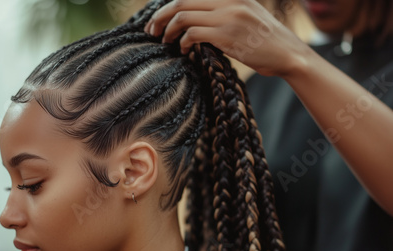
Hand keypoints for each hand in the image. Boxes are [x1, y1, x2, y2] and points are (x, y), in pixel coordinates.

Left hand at [144, 0, 311, 77]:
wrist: (289, 54)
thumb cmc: (266, 41)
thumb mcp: (247, 15)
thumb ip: (224, 11)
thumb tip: (194, 19)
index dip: (168, 5)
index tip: (158, 19)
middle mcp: (229, 0)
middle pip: (180, 2)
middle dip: (159, 17)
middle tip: (151, 31)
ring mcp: (228, 16)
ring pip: (182, 16)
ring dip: (167, 30)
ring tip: (164, 41)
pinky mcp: (227, 35)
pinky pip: (193, 34)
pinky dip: (183, 43)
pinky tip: (184, 51)